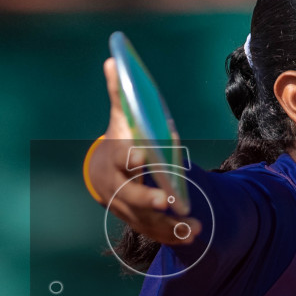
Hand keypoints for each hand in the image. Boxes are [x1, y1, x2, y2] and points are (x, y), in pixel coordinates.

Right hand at [86, 58, 200, 245]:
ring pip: (145, 218)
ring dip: (168, 225)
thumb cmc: (121, 138)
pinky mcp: (136, 220)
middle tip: (169, 200)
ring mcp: (125, 206)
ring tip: (193, 227)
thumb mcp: (120, 116)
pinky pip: (153, 230)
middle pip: (130, 194)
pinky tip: (192, 235)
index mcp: (114, 157)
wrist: (102, 171)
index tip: (145, 156)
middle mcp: (116, 184)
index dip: (133, 158)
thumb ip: (121, 93)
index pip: (122, 157)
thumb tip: (115, 60)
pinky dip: (171, 235)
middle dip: (149, 198)